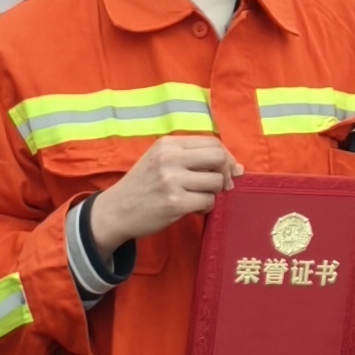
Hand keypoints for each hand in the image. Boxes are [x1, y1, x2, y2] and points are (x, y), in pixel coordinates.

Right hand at [89, 134, 237, 247]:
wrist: (115, 211)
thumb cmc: (143, 186)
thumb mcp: (161, 160)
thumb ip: (193, 158)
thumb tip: (238, 168)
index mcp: (168, 144)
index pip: (212, 143)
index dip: (226, 157)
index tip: (228, 170)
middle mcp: (170, 158)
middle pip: (219, 158)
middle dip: (226, 173)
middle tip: (221, 186)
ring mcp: (171, 180)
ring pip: (216, 182)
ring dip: (214, 193)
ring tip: (201, 198)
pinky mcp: (174, 203)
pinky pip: (208, 202)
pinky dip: (207, 207)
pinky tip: (194, 209)